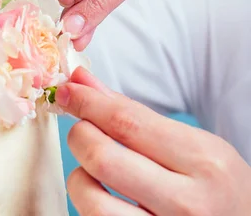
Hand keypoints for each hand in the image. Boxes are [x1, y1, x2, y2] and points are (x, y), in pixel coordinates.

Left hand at [54, 68, 250, 215]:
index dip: (88, 102)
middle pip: (103, 158)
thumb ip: (133, 114)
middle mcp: (188, 202)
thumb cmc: (217, 185)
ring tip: (93, 171)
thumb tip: (81, 82)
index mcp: (204, 162)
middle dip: (79, 136)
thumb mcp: (192, 143)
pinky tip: (101, 196)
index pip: (127, 122)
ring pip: (92, 201)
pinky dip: (89, 204)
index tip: (68, 91)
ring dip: (80, 178)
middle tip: (82, 131)